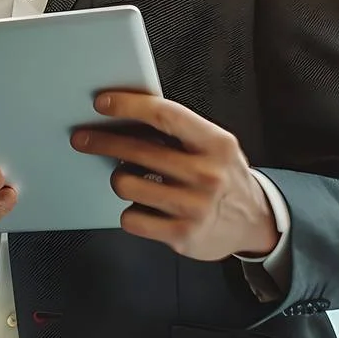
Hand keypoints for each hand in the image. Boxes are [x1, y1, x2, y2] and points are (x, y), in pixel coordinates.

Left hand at [71, 90, 276, 260]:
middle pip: (137, 151)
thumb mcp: (215, 145)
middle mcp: (207, 174)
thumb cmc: (225, 177)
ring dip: (121, 179)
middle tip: (83, 138)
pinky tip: (144, 206)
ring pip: (127, 184)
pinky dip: (131, 211)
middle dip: (101, 141)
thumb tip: (128, 115)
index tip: (103, 102)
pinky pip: (132, 218)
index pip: (165, 115)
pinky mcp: (183, 235)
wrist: (254, 223)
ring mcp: (194, 207)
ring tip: (131, 178)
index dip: (129, 106)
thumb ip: (180, 130)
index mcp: (216, 144)